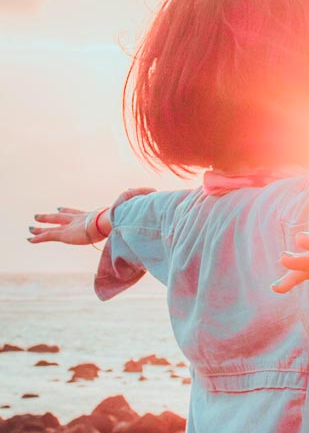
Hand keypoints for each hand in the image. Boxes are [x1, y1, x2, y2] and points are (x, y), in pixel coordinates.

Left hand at [28, 187, 155, 245]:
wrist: (116, 220)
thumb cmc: (127, 216)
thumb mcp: (135, 210)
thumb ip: (141, 201)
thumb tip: (155, 193)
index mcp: (93, 215)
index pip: (79, 212)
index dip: (69, 210)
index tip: (60, 208)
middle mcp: (81, 219)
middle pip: (64, 216)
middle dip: (53, 216)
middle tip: (43, 215)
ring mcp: (73, 226)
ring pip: (54, 225)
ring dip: (42, 226)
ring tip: (30, 228)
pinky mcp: (67, 234)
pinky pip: (50, 236)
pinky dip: (40, 237)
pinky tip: (29, 239)